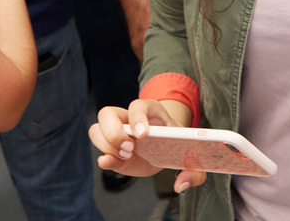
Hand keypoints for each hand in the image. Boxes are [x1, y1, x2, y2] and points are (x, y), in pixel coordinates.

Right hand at [88, 102, 208, 192]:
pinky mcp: (112, 148)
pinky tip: (111, 163)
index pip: (138, 105)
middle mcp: (129, 117)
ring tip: (126, 155)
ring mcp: (117, 131)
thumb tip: (180, 184)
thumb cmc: (178, 146)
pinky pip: (99, 149)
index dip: (138, 117)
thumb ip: (193, 170)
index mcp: (151, 110)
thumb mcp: (191, 156)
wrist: (168, 148)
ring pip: (97, 128)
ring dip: (107, 144)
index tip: (143, 135)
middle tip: (130, 147)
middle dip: (115, 132)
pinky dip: (104, 158)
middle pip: (108, 113)